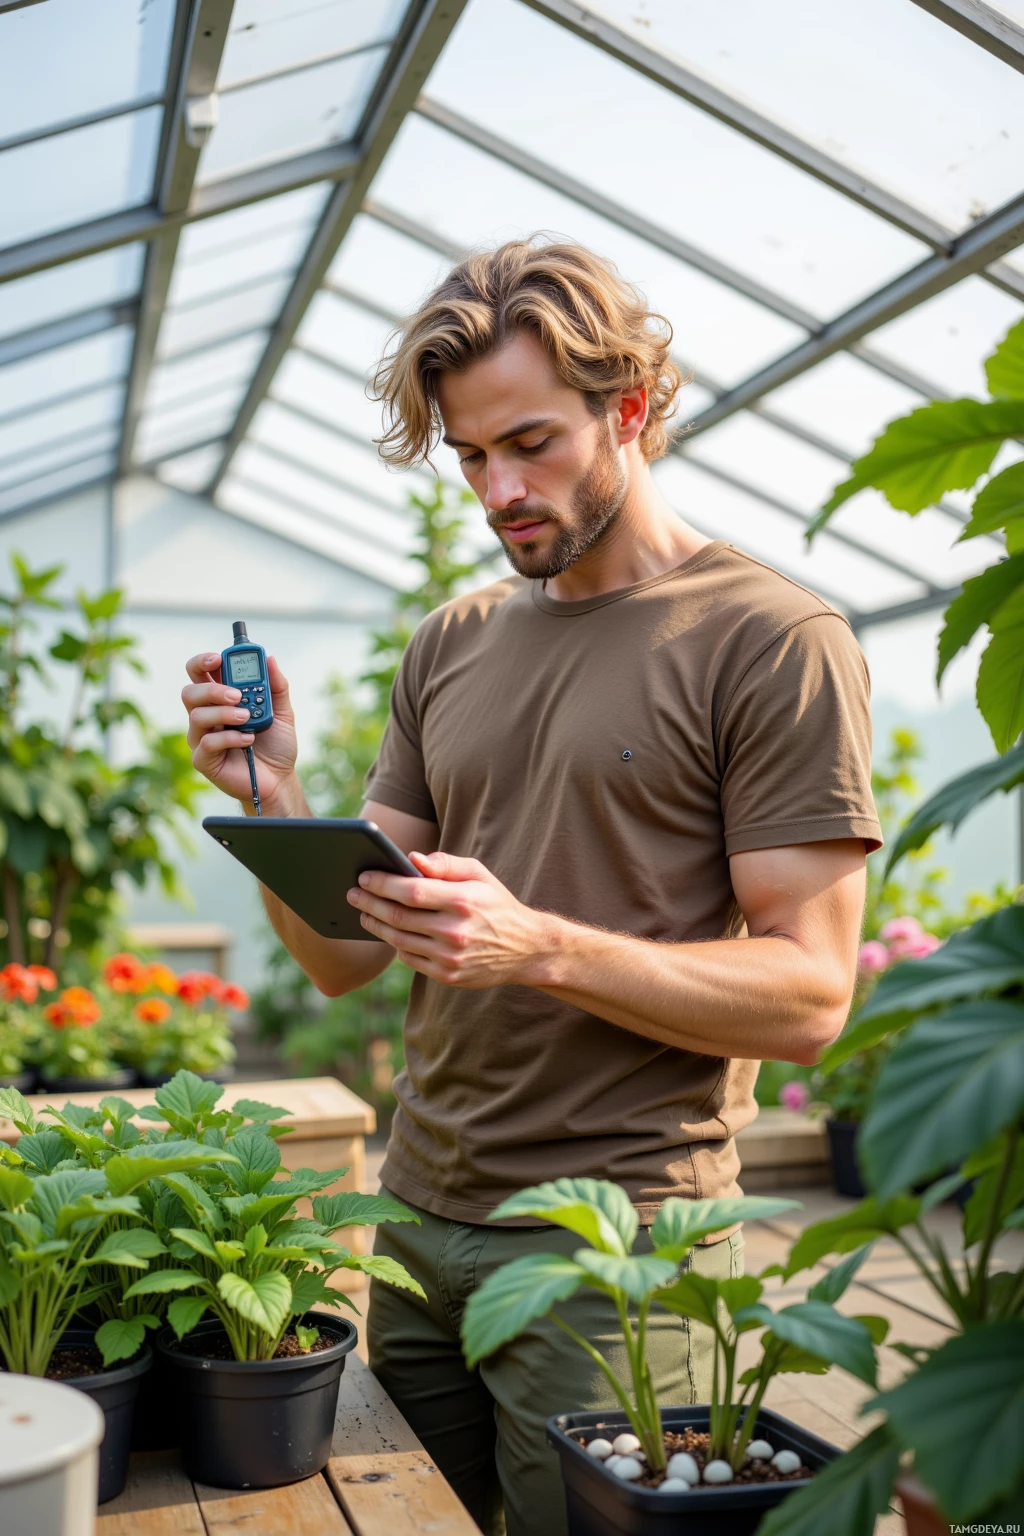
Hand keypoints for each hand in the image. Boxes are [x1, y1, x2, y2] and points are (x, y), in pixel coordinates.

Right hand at [182, 651, 298, 810]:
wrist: (280, 779)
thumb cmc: (276, 744)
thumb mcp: (282, 711)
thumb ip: (276, 686)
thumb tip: (270, 659)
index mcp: (220, 699)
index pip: (199, 673)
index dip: (203, 661)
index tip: (218, 658)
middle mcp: (206, 716)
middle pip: (189, 692)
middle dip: (212, 689)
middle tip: (237, 695)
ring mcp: (202, 737)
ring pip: (197, 716)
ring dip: (224, 713)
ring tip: (247, 718)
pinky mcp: (203, 759)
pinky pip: (207, 742)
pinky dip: (229, 738)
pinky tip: (247, 739)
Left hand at [346, 851, 557, 987]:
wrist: (525, 948)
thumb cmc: (497, 904)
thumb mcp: (479, 875)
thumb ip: (445, 864)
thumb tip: (411, 859)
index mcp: (462, 901)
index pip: (410, 891)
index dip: (382, 884)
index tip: (364, 876)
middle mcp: (455, 931)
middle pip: (398, 917)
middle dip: (369, 903)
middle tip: (353, 894)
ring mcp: (450, 957)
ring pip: (398, 940)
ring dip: (375, 925)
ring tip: (363, 913)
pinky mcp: (448, 975)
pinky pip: (410, 959)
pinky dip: (395, 944)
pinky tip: (387, 932)